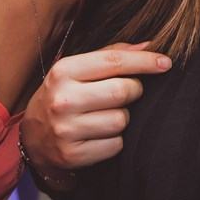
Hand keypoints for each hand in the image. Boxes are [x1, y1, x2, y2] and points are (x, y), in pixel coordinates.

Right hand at [20, 42, 170, 178]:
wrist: (34, 138)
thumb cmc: (65, 95)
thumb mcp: (77, 70)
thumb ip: (112, 54)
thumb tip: (150, 45)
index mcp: (64, 71)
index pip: (113, 61)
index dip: (144, 61)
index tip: (165, 63)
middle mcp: (63, 99)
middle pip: (123, 91)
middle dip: (134, 90)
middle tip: (126, 93)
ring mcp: (66, 129)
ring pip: (121, 120)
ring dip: (123, 117)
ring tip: (106, 115)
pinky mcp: (73, 154)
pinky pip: (116, 145)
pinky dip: (115, 140)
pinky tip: (100, 134)